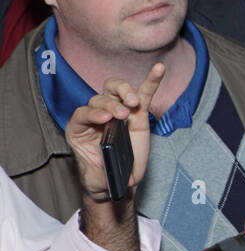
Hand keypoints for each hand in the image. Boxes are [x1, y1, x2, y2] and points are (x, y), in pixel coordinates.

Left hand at [66, 63, 164, 202]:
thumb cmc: (103, 175)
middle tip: (122, 115)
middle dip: (110, 104)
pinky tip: (159, 69)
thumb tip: (112, 147)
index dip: (93, 113)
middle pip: (100, 98)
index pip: (83, 113)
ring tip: (133, 101)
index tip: (105, 120)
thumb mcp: (96, 173)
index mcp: (79, 128)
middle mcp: (97, 116)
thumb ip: (102, 161)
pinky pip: (144, 94)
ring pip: (117, 90)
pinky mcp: (138, 113)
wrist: (117, 181)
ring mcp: (118, 112)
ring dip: (124, 91)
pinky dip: (151, 81)